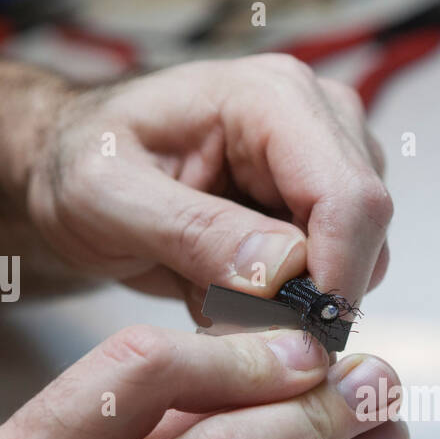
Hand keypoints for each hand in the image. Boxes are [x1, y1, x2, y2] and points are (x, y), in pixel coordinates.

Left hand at [24, 55, 391, 317]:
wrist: (74, 167)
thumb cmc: (81, 166)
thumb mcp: (107, 199)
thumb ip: (192, 231)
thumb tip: (284, 269)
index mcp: (272, 98)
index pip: (351, 199)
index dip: (335, 278)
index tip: (289, 339)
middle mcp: (320, 118)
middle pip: (365, 233)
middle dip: (305, 296)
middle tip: (221, 317)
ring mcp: (331, 158)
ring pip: (359, 261)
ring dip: (290, 302)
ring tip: (209, 291)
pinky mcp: (326, 200)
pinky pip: (338, 274)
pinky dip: (286, 302)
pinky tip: (227, 287)